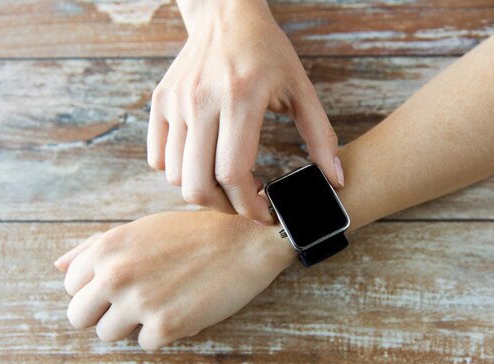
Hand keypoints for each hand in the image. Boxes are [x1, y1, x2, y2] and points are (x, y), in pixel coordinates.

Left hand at [53, 211, 295, 350]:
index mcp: (108, 247)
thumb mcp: (143, 228)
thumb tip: (59, 267)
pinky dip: (163, 331)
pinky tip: (183, 307)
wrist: (246, 243)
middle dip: (102, 312)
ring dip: (132, 323)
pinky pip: (145, 343)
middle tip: (134, 301)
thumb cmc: (196, 233)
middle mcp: (117, 275)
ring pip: (108, 334)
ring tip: (161, 301)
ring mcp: (140, 302)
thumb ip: (96, 246)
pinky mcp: (166, 326)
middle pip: (78, 316)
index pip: (71, 285)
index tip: (122, 283)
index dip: (96, 287)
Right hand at [147, 0, 343, 223]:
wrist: (226, 14)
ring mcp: (175, 103)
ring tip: (227, 182)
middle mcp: (201, 101)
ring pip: (176, 177)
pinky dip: (178, 173)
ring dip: (203, 192)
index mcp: (240, 98)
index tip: (265, 213)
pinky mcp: (160, 103)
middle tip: (244, 203)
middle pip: (198, 185)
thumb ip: (321, 136)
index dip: (249, 206)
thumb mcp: (301, 89)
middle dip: (225, 208)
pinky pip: (158, 158)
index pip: (233, 173)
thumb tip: (336, 179)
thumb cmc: (267, 51)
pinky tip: (203, 164)